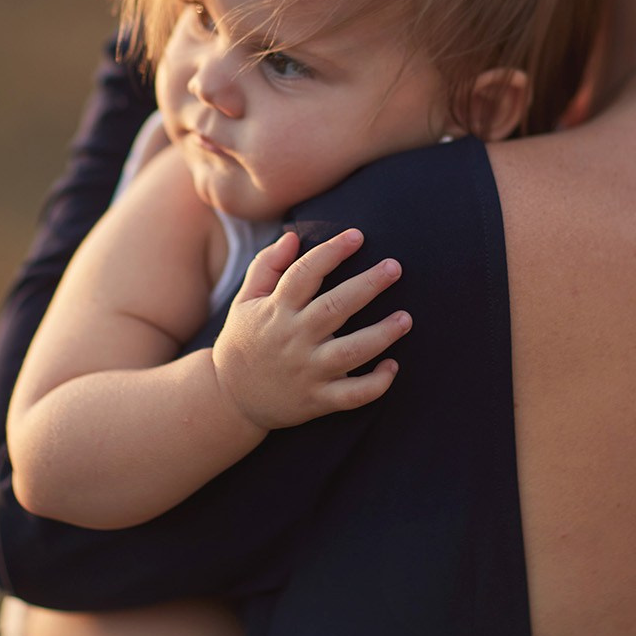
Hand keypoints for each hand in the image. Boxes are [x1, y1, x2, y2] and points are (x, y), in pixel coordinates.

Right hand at [212, 228, 410, 430]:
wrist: (228, 398)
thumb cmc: (244, 340)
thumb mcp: (245, 300)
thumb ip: (267, 266)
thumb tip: (293, 236)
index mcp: (276, 309)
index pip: (304, 273)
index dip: (331, 252)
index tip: (357, 235)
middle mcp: (293, 338)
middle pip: (335, 307)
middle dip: (367, 286)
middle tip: (395, 267)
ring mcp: (307, 371)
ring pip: (350, 352)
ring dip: (381, 335)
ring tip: (406, 318)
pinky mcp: (316, 400)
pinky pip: (351, 395)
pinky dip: (375, 384)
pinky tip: (392, 367)